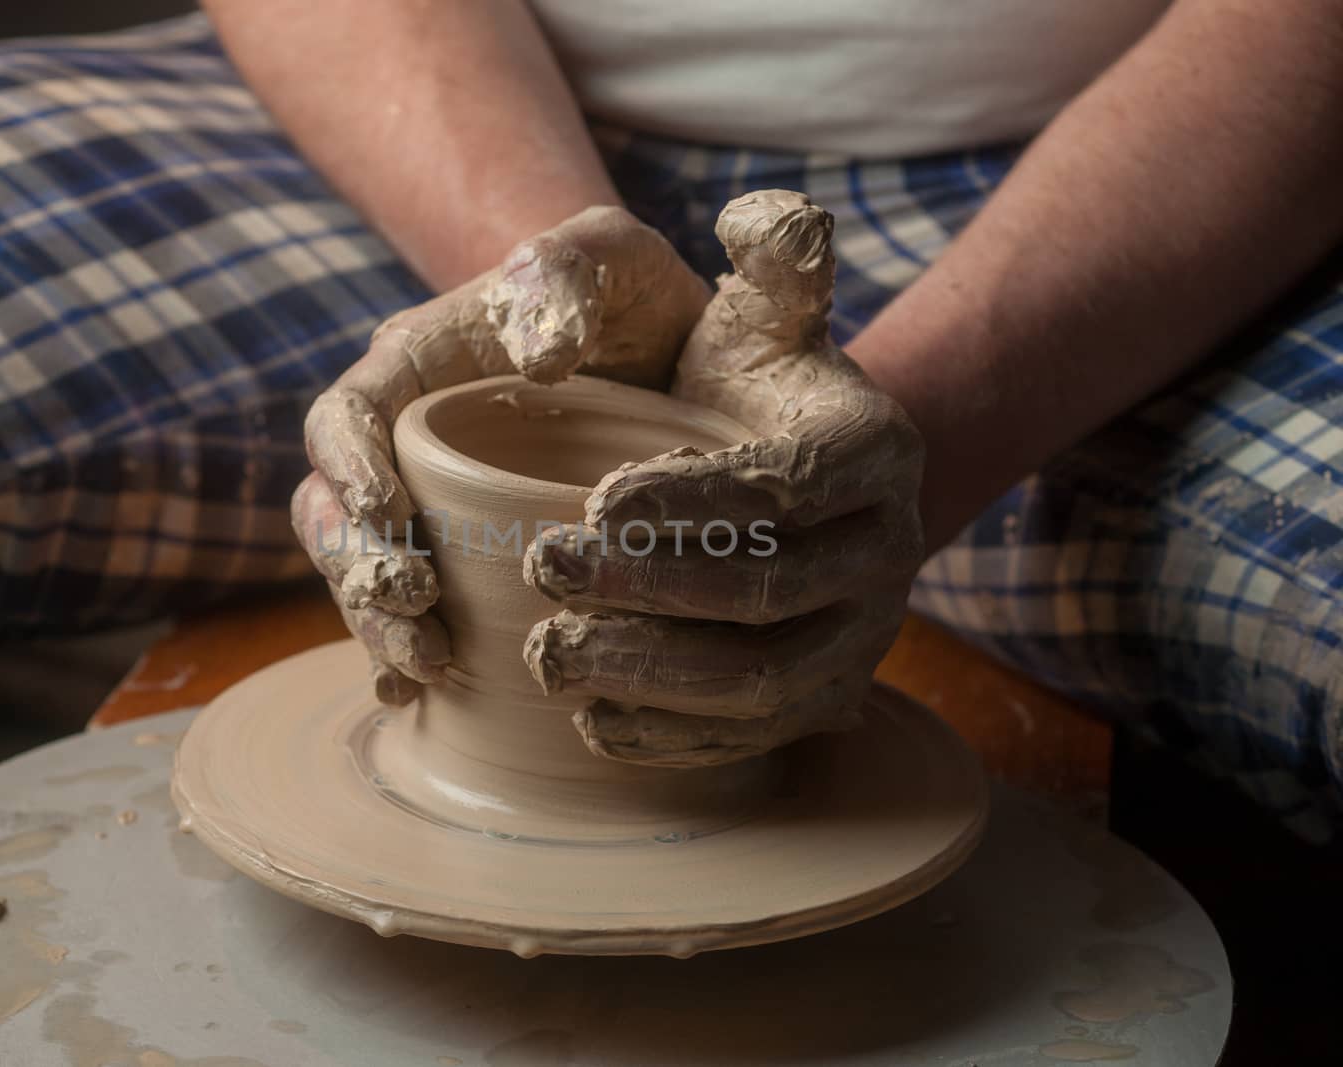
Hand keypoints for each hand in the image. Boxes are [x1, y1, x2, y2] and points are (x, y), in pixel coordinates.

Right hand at [293, 206, 711, 702]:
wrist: (660, 344)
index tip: (391, 521)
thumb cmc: (627, 293)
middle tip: (415, 620)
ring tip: (427, 670)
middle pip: (335, 513)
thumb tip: (538, 355)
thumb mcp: (613, 255)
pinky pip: (413, 610)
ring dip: (380, 625)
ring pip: (365, 571)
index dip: (349, 471)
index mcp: (414, 366)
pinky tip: (427, 701)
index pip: (344, 417)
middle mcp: (402, 442)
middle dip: (359, 571)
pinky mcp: (460, 555)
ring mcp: (427, 504)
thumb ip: (568, 269)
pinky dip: (408, 655)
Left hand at [522, 190, 924, 766]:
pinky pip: (751, 737)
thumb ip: (774, 261)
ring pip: (759, 680)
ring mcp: (860, 639)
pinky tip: (593, 721)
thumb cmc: (753, 388)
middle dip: (649, 588)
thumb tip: (762, 217)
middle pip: (767, 592)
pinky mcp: (821, 701)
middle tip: (544, 567)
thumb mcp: (762, 315)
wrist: (793, 480)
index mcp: (876, 454)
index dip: (692, 501)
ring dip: (650, 674)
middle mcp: (888, 554)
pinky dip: (672, 737)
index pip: (784, 486)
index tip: (592, 500)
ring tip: (549, 655)